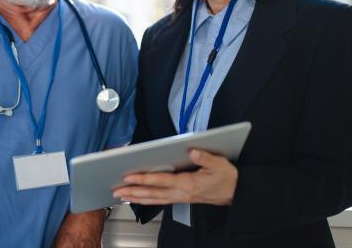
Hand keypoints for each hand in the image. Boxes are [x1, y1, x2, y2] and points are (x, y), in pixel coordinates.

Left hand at [112, 149, 237, 205]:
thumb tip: (191, 151)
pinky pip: (160, 200)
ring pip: (154, 199)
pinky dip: (147, 200)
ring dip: (137, 198)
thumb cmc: (226, 177)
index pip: (161, 181)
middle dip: (133, 191)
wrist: (235, 193)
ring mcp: (180, 197)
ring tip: (121, 195)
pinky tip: (138, 197)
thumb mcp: (219, 164)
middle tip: (116, 190)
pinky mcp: (181, 198)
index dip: (144, 179)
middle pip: (153, 193)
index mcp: (188, 183)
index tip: (129, 176)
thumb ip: (205, 157)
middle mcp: (181, 193)